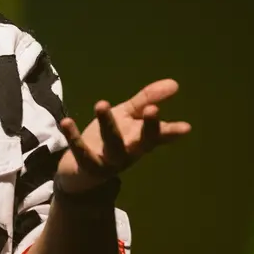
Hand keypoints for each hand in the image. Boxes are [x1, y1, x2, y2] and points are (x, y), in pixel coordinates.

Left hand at [56, 79, 190, 193]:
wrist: (80, 169)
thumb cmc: (110, 137)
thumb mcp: (128, 116)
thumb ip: (147, 99)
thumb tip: (174, 83)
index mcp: (140, 140)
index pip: (160, 135)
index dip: (172, 132)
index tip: (185, 127)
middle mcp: (130, 152)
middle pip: (143, 142)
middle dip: (149, 128)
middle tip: (153, 109)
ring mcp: (110, 161)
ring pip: (113, 145)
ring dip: (108, 125)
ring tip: (102, 103)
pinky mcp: (88, 166)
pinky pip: (81, 153)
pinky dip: (74, 138)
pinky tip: (67, 121)